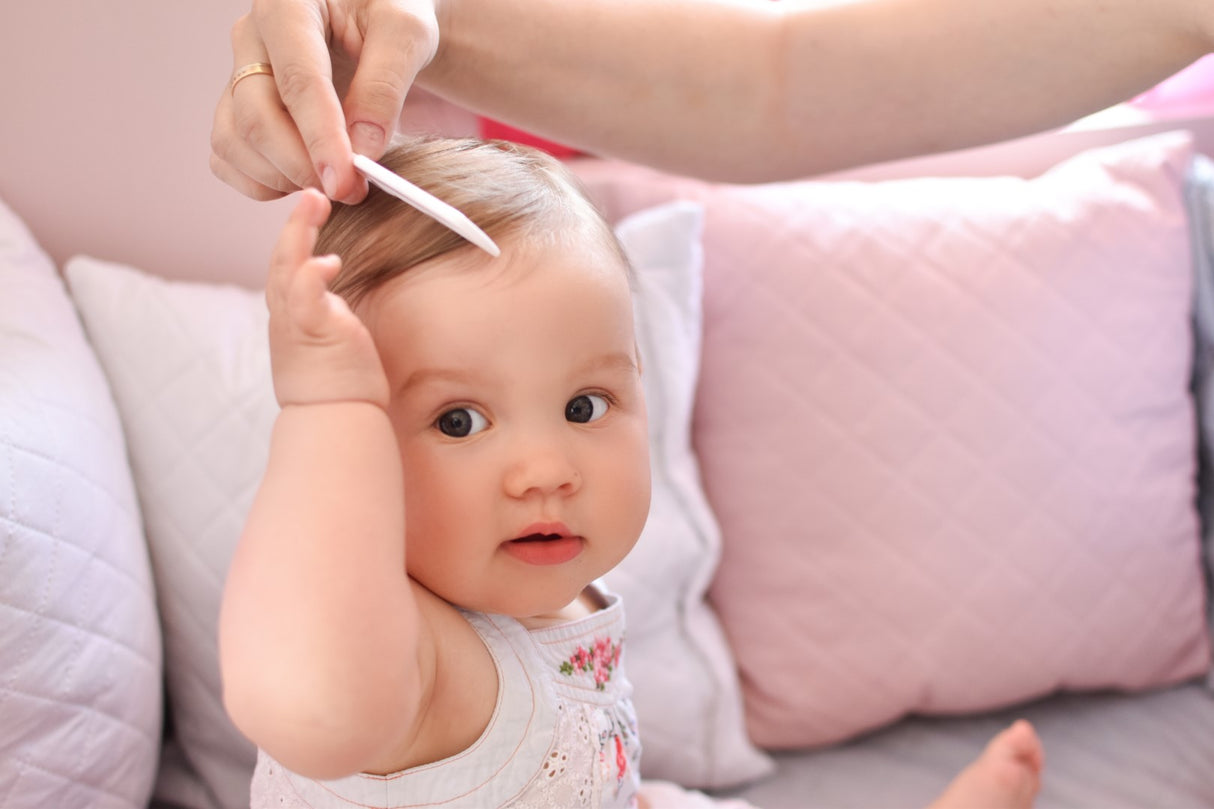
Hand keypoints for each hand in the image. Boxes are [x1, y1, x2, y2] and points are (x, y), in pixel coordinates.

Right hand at [211, 0, 438, 202]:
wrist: (380, 28)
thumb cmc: (392, 20)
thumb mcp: (407, 34)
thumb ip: (385, 85)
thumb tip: (362, 149)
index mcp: (288, 5)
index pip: (298, 81)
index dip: (320, 138)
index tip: (344, 181)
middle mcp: (250, 37)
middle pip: (256, 117)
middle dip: (302, 166)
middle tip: (351, 191)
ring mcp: (238, 75)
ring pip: (234, 142)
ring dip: (283, 179)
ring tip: (335, 182)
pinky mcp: (236, 109)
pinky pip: (228, 159)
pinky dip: (264, 184)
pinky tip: (306, 181)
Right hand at [266, 189, 390, 407]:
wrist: (332, 419)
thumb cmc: (334, 386)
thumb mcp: (324, 339)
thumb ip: (323, 311)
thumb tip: (330, 291)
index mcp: (288, 317)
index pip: (285, 268)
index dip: (293, 238)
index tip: (307, 213)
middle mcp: (285, 316)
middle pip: (280, 259)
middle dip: (293, 224)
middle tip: (310, 194)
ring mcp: (296, 323)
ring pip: (287, 268)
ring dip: (298, 232)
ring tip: (313, 201)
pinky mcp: (314, 332)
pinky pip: (306, 296)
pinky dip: (311, 274)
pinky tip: (326, 259)